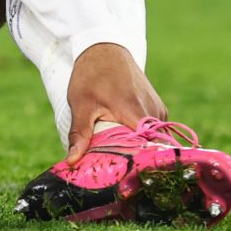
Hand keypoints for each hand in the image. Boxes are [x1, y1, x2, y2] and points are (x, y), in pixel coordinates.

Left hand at [64, 42, 167, 164]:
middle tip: (122, 175)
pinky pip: (154, 130)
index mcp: (136, 114)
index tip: (130, 181)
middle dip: (139, 162)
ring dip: (140, 149)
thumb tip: (72, 162)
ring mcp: (158, 110)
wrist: (105, 48)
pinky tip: (128, 142)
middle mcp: (154, 114)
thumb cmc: (91, 75)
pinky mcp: (158, 108)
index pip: (150, 150)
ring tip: (123, 160)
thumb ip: (79, 133)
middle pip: (152, 148)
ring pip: (154, 140)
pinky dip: (142, 137)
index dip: (142, 168)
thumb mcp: (81, 104)